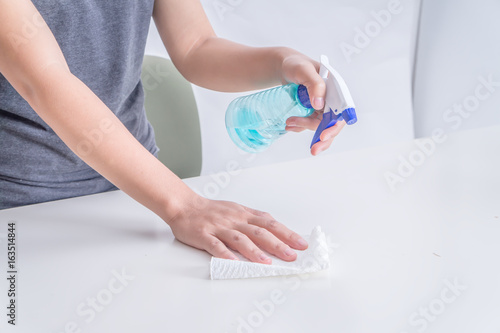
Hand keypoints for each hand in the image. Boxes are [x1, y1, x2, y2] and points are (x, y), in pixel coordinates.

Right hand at [167, 195, 308, 263]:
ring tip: (266, 262)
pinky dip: (225, 253)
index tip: (301, 243)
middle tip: (291, 255)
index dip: (286, 233)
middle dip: (277, 244)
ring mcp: (219, 227)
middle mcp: (234, 220)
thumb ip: (253, 220)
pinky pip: (215, 245)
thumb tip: (275, 231)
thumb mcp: (236, 210)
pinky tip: (233, 262)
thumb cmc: (211, 210)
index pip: (270, 223)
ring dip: (254, 250)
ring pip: (239, 238)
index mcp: (244, 214)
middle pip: (259, 231)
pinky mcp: (204, 235)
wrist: (184, 205)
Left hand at [279, 52, 345, 155]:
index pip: (342, 111)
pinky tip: (289, 125)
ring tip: (289, 124)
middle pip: (333, 123)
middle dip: (323, 138)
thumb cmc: (296, 64)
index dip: (335, 125)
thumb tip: (320, 105)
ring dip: (305, 129)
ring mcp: (322, 106)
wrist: (284, 67)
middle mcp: (332, 99)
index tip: (324, 135)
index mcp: (336, 89)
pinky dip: (300, 128)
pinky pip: (309, 125)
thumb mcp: (304, 69)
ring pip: (320, 127)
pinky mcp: (312, 111)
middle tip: (313, 149)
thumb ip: (315, 84)